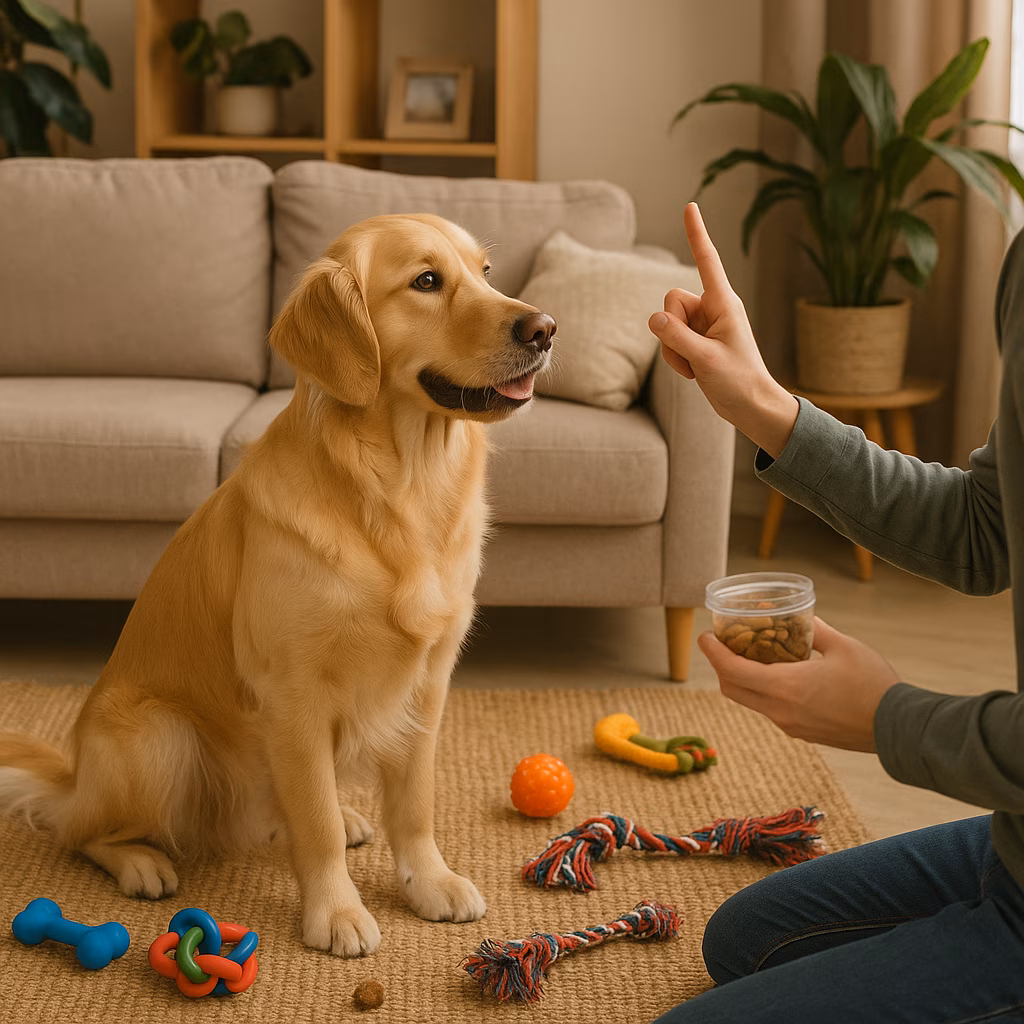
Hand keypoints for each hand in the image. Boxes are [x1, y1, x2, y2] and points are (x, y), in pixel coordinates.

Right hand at [649, 202, 798, 457]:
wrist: (750, 407)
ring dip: (673, 349)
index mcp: (724, 303)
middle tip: (693, 353)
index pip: (707, 261)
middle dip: (672, 329)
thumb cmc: (739, 382)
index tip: (689, 205)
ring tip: (697, 367)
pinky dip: (675, 359)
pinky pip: (668, 340)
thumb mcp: (706, 359)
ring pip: (666, 323)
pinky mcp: (695, 340)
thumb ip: (676, 337)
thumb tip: (653, 319)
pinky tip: (694, 372)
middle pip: (671, 301)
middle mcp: (712, 308)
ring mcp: (702, 325)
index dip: (696, 234)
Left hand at [700, 616, 899, 751]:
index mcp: (784, 687)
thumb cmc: (872, 684)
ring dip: (741, 679)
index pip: (732, 670)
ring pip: (750, 701)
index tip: (704, 636)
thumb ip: (816, 629)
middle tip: (722, 644)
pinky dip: (762, 690)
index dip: (713, 652)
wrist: (898, 728)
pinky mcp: (802, 732)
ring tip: (749, 655)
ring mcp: (790, 725)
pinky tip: (777, 674)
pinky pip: (770, 709)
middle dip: (721, 666)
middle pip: (732, 689)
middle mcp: (780, 710)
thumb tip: (801, 616)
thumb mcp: (843, 646)